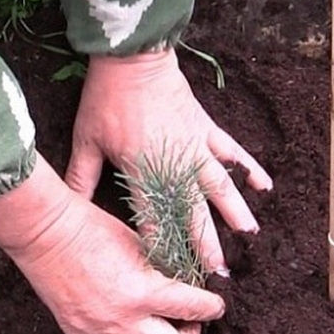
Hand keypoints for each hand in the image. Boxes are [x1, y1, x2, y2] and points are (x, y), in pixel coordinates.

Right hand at [0, 157, 225, 333]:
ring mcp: (98, 333)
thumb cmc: (92, 228)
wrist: (46, 232)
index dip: (212, 308)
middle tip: (192, 329)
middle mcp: (123, 320)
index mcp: (143, 291)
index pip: (192, 308)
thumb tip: (185, 284)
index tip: (217, 306)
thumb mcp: (140, 244)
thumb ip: (163, 271)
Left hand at [65, 49, 272, 273]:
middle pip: (194, 212)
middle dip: (207, 243)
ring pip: (220, 186)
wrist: (132, 59)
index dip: (163, 248)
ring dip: (235, 211)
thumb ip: (81, 178)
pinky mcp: (206, 130)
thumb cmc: (106, 100)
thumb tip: (68, 211)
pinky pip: (232, 153)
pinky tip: (265, 186)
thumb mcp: (87, 140)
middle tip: (219, 271)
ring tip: (250, 236)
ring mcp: (195, 147)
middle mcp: (174, 165)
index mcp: (142, 171)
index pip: (153, 219)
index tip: (172, 274)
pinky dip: (249, 169)